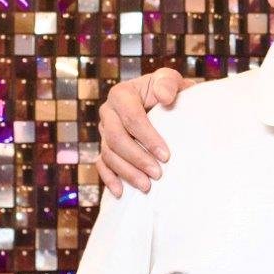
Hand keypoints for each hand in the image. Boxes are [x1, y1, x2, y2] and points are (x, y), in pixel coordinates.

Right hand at [95, 69, 191, 196]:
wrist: (165, 103)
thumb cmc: (170, 91)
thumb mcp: (171, 80)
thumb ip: (168, 83)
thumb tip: (165, 97)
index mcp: (121, 94)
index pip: (132, 118)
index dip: (148, 138)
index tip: (166, 156)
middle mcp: (108, 112)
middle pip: (116, 138)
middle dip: (137, 158)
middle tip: (157, 174)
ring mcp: (104, 131)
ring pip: (109, 154)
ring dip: (127, 172)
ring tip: (146, 186)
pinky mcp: (105, 146)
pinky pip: (101, 164)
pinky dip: (110, 178)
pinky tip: (121, 192)